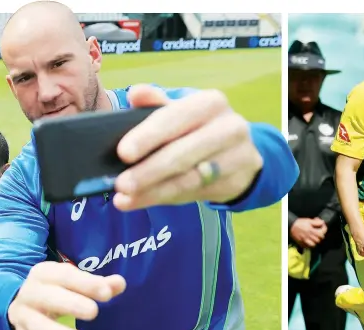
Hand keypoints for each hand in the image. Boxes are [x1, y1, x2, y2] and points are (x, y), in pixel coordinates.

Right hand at [7, 262, 125, 329]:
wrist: (22, 299)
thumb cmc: (57, 288)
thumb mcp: (74, 281)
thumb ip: (98, 284)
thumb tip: (120, 283)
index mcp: (45, 273)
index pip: (65, 276)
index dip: (86, 283)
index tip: (107, 293)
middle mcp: (30, 292)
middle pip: (48, 297)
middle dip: (71, 304)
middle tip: (94, 312)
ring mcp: (22, 314)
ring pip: (38, 324)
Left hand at [113, 85, 262, 210]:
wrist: (241, 153)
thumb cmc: (199, 129)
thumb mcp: (180, 113)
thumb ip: (156, 105)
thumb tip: (135, 94)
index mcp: (210, 103)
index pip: (175, 118)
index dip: (148, 136)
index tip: (123, 153)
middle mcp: (229, 127)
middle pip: (183, 154)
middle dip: (149, 171)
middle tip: (122, 185)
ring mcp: (238, 157)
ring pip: (190, 179)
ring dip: (154, 191)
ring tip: (126, 198)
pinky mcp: (237, 182)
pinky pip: (196, 194)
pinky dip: (166, 198)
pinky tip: (144, 201)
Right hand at [290, 218, 326, 247]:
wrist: (290, 226)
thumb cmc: (298, 223)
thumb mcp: (308, 220)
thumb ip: (316, 222)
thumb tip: (322, 222)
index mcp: (312, 230)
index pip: (322, 232)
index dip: (324, 228)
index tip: (323, 225)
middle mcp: (309, 236)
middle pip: (320, 239)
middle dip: (321, 234)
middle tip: (319, 230)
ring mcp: (306, 241)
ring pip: (315, 244)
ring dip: (316, 240)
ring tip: (315, 236)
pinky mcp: (302, 244)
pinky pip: (309, 247)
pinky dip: (310, 244)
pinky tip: (310, 240)